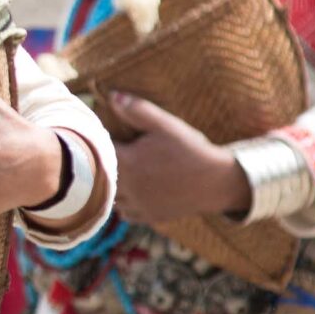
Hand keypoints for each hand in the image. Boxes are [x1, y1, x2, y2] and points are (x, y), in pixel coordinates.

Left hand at [108, 92, 248, 225]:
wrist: (217, 181)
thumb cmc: (191, 150)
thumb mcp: (166, 125)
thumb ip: (137, 110)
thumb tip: (112, 96)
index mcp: (127, 163)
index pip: (97, 153)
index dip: (98, 144)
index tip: (105, 138)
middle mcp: (128, 188)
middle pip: (100, 179)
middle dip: (103, 166)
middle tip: (111, 155)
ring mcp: (138, 205)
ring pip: (111, 199)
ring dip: (112, 187)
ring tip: (122, 173)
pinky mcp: (150, 216)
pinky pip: (126, 213)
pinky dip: (125, 204)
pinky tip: (134, 191)